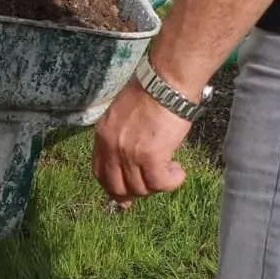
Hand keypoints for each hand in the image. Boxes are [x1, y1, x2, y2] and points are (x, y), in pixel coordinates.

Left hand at [92, 80, 191, 208]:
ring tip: (172, 167)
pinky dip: (172, 182)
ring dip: (159, 183)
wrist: (165, 82)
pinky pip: (160, 184)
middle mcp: (111, 147)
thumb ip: (122, 137)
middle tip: (155, 183)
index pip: (100, 173)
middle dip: (137, 192)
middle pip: (117, 187)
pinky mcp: (150, 157)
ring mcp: (128, 153)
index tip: (127, 197)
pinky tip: (179, 170)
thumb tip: (132, 158)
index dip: (114, 188)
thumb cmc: (150, 92)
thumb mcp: (123, 115)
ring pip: (142, 188)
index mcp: (102, 135)